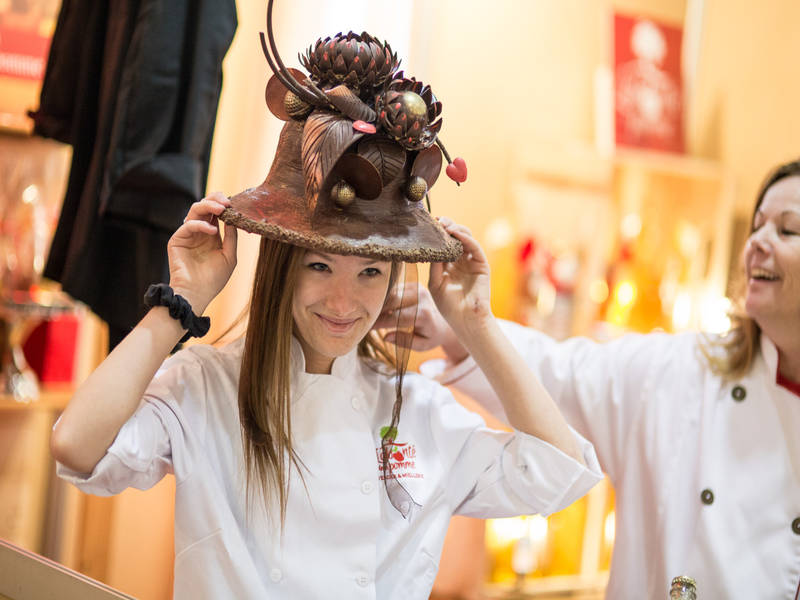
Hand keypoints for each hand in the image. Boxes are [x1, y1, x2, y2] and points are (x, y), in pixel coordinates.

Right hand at [167, 192, 237, 313]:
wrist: (198, 294)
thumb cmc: (214, 279)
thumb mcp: (229, 256)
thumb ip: (232, 237)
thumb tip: (235, 218)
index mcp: (211, 235)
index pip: (215, 212)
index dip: (223, 205)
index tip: (234, 203)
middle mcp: (199, 232)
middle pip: (204, 207)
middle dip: (215, 200)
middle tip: (226, 201)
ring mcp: (187, 234)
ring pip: (194, 210)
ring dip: (208, 206)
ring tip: (221, 209)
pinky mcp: (177, 240)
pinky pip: (188, 225)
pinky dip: (201, 225)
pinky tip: (213, 231)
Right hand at [373, 283, 453, 350]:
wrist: (446, 322)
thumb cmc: (432, 336)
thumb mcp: (422, 345)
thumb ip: (404, 341)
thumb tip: (386, 337)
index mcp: (424, 315)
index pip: (394, 318)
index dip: (378, 323)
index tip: (365, 328)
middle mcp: (421, 298)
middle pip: (391, 300)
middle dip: (376, 309)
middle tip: (364, 318)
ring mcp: (418, 288)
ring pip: (391, 292)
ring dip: (379, 302)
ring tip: (370, 312)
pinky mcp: (414, 284)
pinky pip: (394, 288)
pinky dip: (385, 297)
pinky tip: (379, 306)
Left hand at [428, 218, 491, 339]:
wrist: (466, 320)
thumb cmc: (449, 307)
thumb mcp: (435, 283)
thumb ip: (434, 265)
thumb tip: (431, 247)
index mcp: (449, 266)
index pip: (444, 244)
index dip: (437, 234)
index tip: (428, 225)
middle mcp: (461, 261)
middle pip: (455, 237)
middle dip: (447, 226)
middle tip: (437, 221)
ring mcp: (472, 262)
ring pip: (466, 238)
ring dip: (456, 229)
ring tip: (445, 225)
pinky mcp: (482, 265)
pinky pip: (474, 247)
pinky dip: (466, 238)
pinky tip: (455, 234)